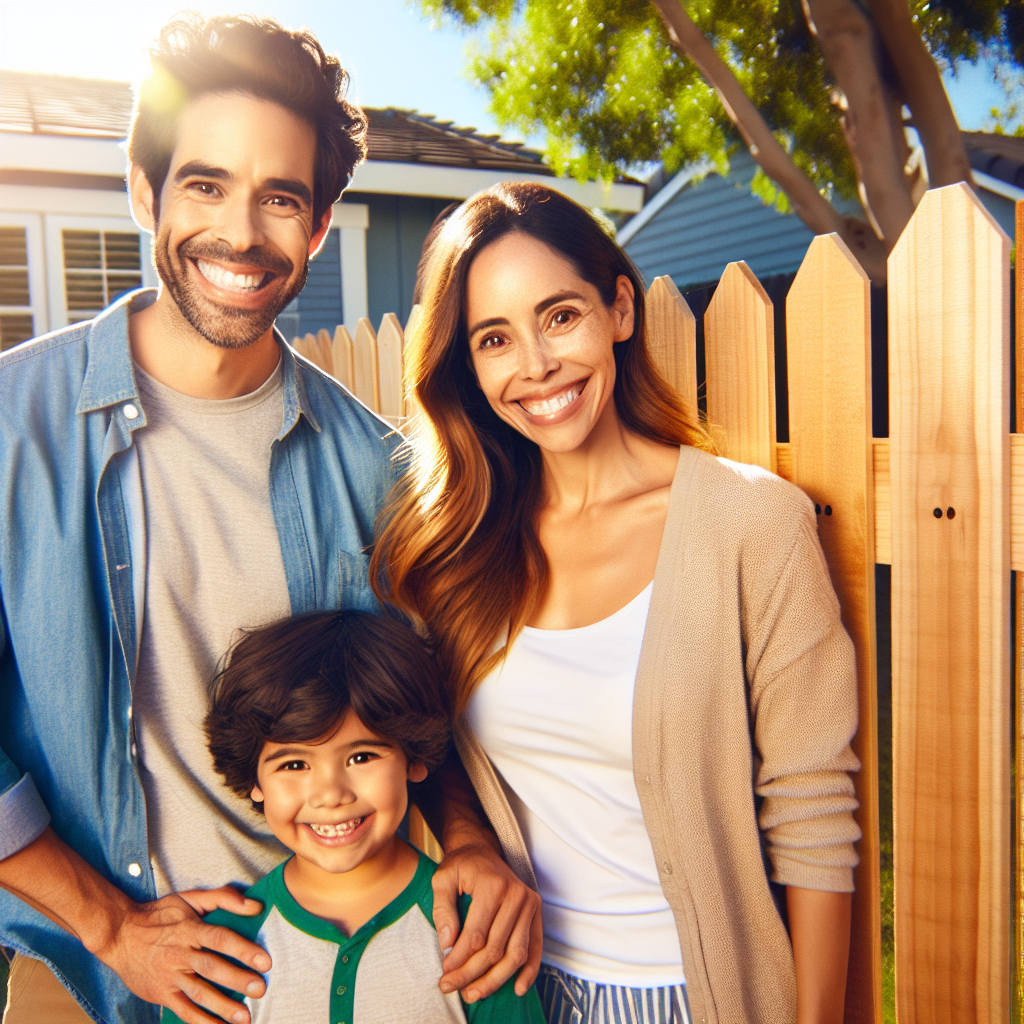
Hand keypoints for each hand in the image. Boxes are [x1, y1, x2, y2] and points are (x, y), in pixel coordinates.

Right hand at [91, 886, 270, 1023]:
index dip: (243, 949)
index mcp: (190, 930)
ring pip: (199, 994)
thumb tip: (255, 905)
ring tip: (245, 1017)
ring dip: (223, 1007)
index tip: (264, 961)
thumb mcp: (189, 898)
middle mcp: (180, 954)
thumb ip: (223, 898)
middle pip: (212, 968)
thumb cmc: (159, 914)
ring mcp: (169, 977)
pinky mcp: (161, 994)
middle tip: (261, 989)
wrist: (119, 935)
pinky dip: (201, 1022)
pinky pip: (183, 1011)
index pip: (220, 939)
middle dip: (238, 980)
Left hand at [431, 842, 542, 1002]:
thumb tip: (448, 944)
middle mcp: (516, 894)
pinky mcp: (537, 912)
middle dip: (472, 974)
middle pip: (495, 949)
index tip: (444, 973)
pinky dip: (529, 971)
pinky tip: (517, 989)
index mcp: (492, 884)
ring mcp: (529, 903)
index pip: (475, 935)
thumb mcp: (442, 879)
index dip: (458, 959)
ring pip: (516, 954)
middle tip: (452, 988)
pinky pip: (535, 947)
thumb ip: (442, 910)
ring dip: (495, 980)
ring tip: (475, 994)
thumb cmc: (461, 866)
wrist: (483, 850)